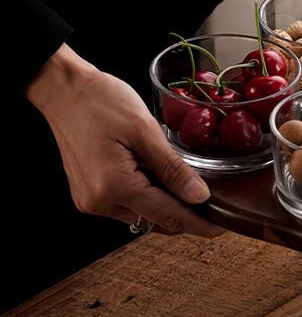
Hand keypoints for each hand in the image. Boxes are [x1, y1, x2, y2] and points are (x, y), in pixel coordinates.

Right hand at [25, 44, 223, 237]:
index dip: (199, 223)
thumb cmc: (101, 101)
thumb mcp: (144, 130)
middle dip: (186, 215)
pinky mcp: (89, 193)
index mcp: (114, 187)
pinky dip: (149, 197)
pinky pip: (127, 205)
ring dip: (167, 206)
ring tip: (191, 186)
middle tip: (214, 203)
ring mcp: (91, 200)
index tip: (222, 226)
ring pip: (142, 215)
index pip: (168, 216)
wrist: (63, 90)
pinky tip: (163, 179)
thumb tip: (199, 196)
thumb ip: (172, 168)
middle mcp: (99, 202)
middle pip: (155, 221)